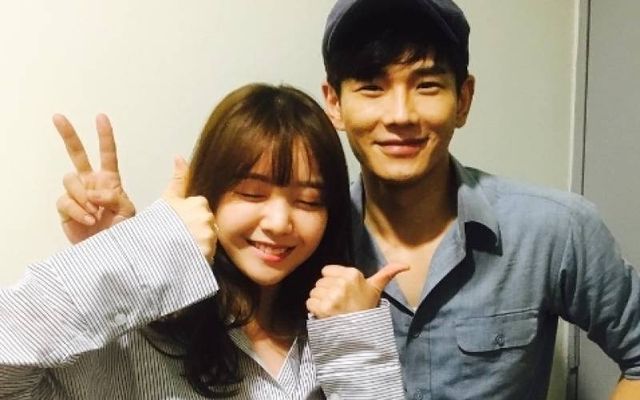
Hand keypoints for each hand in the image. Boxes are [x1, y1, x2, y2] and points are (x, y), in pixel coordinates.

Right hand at [54, 114, 134, 243]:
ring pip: (71, 180)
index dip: (105, 136)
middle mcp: (91, 183)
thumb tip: (94, 192)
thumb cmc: (121, 231)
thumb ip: (116, 198)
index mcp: (109, 181)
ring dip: (83, 196)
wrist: (108, 252)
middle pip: (77, 154)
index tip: (101, 117)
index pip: (107, 154)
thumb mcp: (128, 211)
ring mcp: (77, 194)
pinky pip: (66, 201)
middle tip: (58, 117)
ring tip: (95, 213)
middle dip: (68, 135)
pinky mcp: (65, 208)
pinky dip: (78, 211)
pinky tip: (88, 220)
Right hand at [162, 157, 216, 262]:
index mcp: (199, 203)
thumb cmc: (157, 223)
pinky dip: (200, 256)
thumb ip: (178, 179)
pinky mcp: (208, 253)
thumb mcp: (167, 198)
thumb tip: (180, 156)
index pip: (201, 207)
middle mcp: (206, 218)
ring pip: (209, 239)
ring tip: (183, 248)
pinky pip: (208, 254)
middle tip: (180, 237)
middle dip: (197, 229)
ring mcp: (208, 236)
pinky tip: (187, 257)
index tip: (179, 223)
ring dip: (200, 243)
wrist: (149, 251)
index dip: (189, 216)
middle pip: (207, 223)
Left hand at [306, 263, 409, 318]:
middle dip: (326, 292)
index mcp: (353, 273)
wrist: (361, 333)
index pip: (326, 271)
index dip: (332, 281)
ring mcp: (333, 295)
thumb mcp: (376, 288)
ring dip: (319, 301)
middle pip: (320, 282)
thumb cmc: (366, 308)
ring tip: (333, 309)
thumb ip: (387, 273)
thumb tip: (407, 265)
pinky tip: (326, 314)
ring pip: (314, 292)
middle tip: (338, 303)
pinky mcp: (324, 307)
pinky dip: (314, 310)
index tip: (342, 292)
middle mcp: (342, 282)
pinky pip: (309, 302)